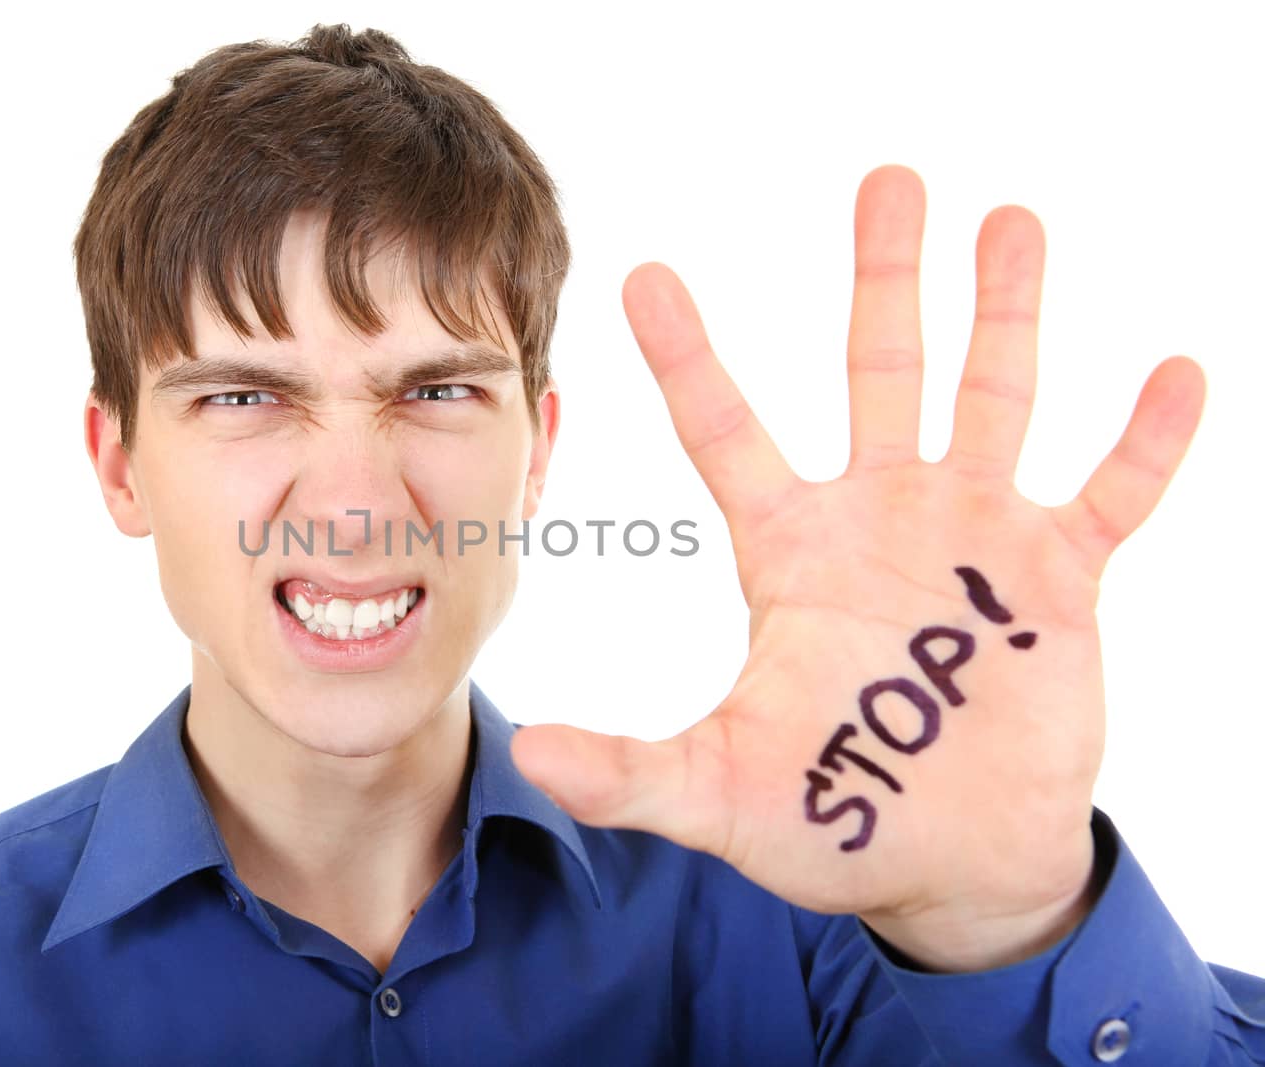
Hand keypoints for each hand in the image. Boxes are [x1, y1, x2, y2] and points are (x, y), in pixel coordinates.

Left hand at [509, 164, 1205, 971]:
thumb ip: (636, 772)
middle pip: (879, 370)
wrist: (949, 863)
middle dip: (886, 277)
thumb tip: (533, 758)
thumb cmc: (829, 821)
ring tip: (1010, 220)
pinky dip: (1145, 442)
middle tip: (890, 179)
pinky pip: (1110, 495)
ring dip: (1006, 314)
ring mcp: (975, 541)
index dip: (689, 355)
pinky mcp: (1059, 582)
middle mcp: (881, 519)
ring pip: (993, 399)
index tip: (646, 275)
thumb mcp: (722, 793)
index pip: (727, 433)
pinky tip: (1175, 372)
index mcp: (792, 551)